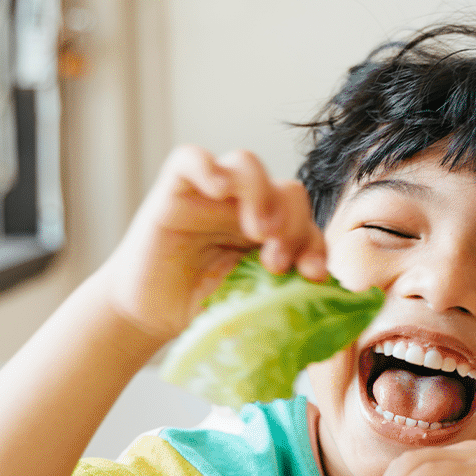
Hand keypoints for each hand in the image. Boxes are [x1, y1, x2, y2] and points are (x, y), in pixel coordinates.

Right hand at [103, 146, 326, 340]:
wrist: (147, 316)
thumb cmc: (199, 309)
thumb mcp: (250, 303)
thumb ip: (284, 292)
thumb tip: (327, 294)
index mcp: (271, 233)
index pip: (306, 223)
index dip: (315, 244)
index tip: (311, 275)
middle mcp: (245, 207)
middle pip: (286, 191)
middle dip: (292, 224)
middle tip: (276, 260)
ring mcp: (210, 195)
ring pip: (247, 165)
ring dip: (261, 194)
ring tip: (257, 231)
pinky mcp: (174, 190)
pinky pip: (191, 159)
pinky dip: (208, 167)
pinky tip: (218, 189)